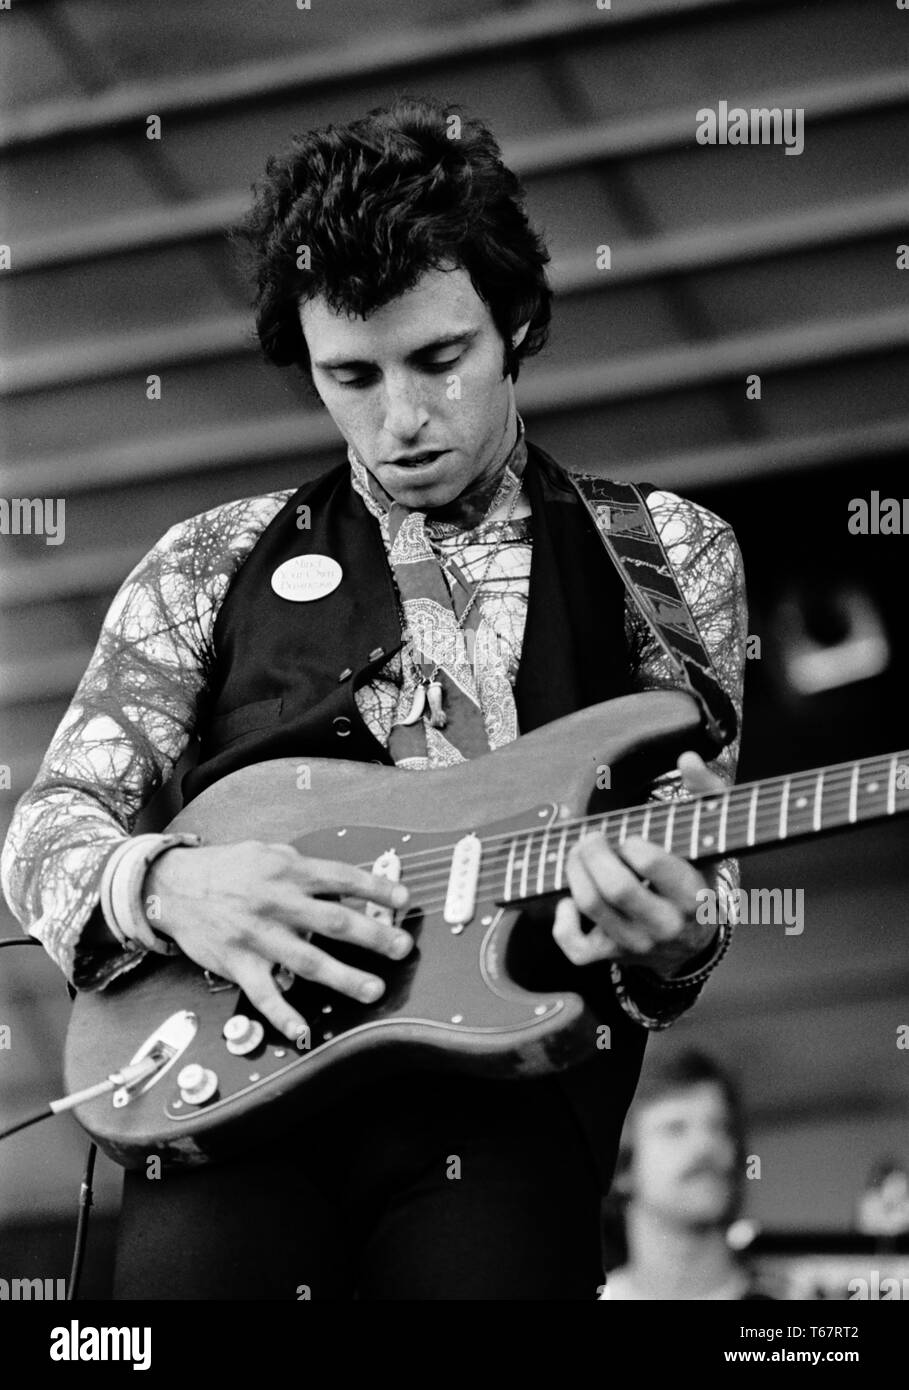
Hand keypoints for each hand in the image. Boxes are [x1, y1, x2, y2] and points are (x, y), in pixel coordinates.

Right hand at [145, 842, 411, 1040]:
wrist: (173, 886)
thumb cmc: (227, 869)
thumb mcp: (269, 853)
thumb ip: (306, 869)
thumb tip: (347, 884)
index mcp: (288, 871)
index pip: (341, 878)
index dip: (376, 888)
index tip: (404, 899)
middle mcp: (276, 903)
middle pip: (333, 921)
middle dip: (373, 935)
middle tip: (400, 947)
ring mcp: (258, 936)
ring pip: (307, 960)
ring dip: (344, 976)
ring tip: (373, 988)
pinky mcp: (239, 963)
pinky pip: (264, 995)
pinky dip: (283, 1016)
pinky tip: (303, 1032)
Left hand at [552, 751, 723, 979]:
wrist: (691, 941)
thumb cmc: (695, 876)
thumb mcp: (709, 839)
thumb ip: (705, 794)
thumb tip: (688, 759)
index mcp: (693, 895)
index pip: (652, 863)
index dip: (631, 842)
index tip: (629, 837)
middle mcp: (665, 925)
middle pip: (615, 887)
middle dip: (592, 852)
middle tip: (591, 837)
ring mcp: (636, 945)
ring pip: (591, 906)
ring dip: (574, 870)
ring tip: (579, 852)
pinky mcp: (610, 958)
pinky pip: (575, 947)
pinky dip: (562, 920)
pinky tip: (569, 900)